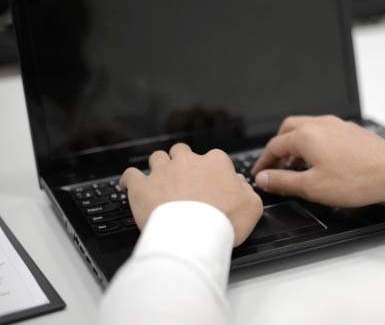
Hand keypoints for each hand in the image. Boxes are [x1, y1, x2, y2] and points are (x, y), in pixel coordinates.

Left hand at [120, 143, 262, 246]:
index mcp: (215, 163)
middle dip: (182, 162)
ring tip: (160, 182)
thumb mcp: (252, 206)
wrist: (195, 236)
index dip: (212, 172)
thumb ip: (247, 190)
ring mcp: (163, 172)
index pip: (214, 158)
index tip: (212, 185)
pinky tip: (130, 186)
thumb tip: (240, 183)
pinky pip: (131, 175)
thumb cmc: (224, 222)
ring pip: (157, 158)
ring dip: (159, 167)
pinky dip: (130, 180)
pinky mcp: (142, 187)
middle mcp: (188, 161)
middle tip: (184, 181)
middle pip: (182, 152)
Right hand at [252, 115, 384, 206]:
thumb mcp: (312, 187)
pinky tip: (321, 161)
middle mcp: (320, 124)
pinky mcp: (351, 130)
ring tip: (297, 167)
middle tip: (275, 165)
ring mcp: (337, 125)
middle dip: (277, 147)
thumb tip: (264, 178)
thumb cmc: (357, 179)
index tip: (260, 174)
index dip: (263, 162)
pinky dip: (313, 143)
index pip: (274, 146)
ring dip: (295, 145)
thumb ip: (283, 181)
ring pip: (307, 128)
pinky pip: (324, 132)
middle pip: (288, 129)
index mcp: (306, 136)